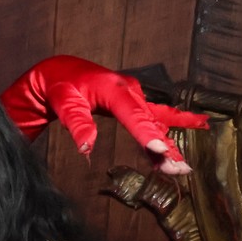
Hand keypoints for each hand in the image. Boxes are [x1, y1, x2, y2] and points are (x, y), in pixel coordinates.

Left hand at [0, 55, 208, 174]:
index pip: (133, 114)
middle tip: (179, 168)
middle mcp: (129, 90)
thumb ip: (77, 123)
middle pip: (150, 121)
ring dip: (168, 145)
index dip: (147, 132)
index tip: (160, 149)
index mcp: (114, 88)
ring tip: (181, 168)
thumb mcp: (64, 103)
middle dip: (166, 146)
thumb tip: (86, 148)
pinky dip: (163, 136)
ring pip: (155, 123)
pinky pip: (152, 121)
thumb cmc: (60, 86)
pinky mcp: (133, 104)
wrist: (60, 72)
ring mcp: (134, 97)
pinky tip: (173, 152)